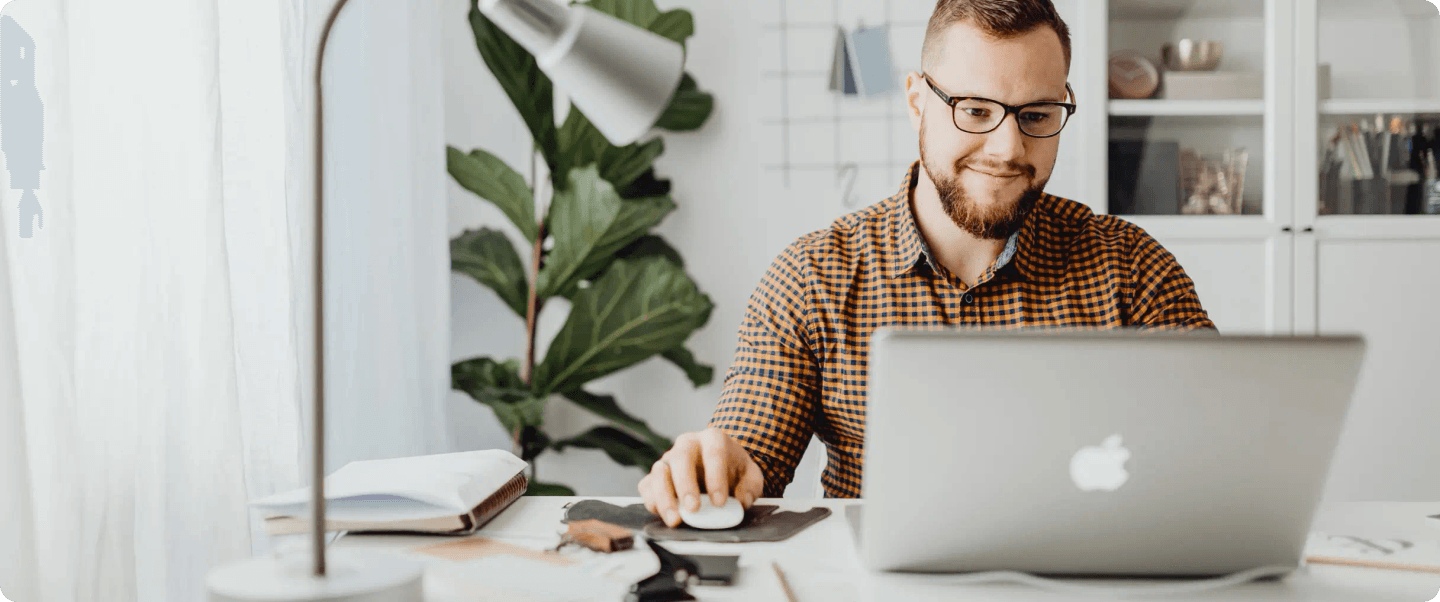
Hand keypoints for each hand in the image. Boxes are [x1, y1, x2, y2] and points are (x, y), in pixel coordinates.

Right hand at [638, 428, 764, 527]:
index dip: (716, 478)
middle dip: (686, 485)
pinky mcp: (656, 476)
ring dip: (665, 497)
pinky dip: (652, 501)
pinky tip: (663, 515)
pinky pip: (646, 486)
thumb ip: (750, 487)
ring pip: (658, 472)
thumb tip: (740, 502)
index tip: (720, 502)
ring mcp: (668, 459)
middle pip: (680, 458)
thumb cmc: (733, 469)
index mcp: (713, 439)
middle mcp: (687, 444)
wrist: (719, 466)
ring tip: (676, 520)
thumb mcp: (750, 475)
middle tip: (693, 509)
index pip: (713, 453)